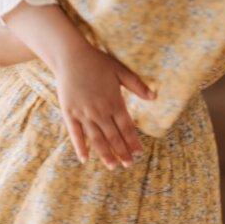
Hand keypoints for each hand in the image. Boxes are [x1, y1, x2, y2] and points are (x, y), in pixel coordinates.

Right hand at [54, 41, 155, 169]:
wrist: (71, 57)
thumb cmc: (97, 62)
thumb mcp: (120, 70)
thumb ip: (137, 85)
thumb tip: (154, 96)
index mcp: (114, 101)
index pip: (127, 127)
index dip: (133, 142)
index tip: (139, 153)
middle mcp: (100, 111)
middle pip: (113, 137)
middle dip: (122, 152)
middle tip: (128, 164)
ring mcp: (84, 113)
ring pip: (97, 139)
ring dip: (105, 154)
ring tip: (113, 166)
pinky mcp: (70, 113)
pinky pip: (76, 134)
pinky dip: (80, 147)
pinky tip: (85, 159)